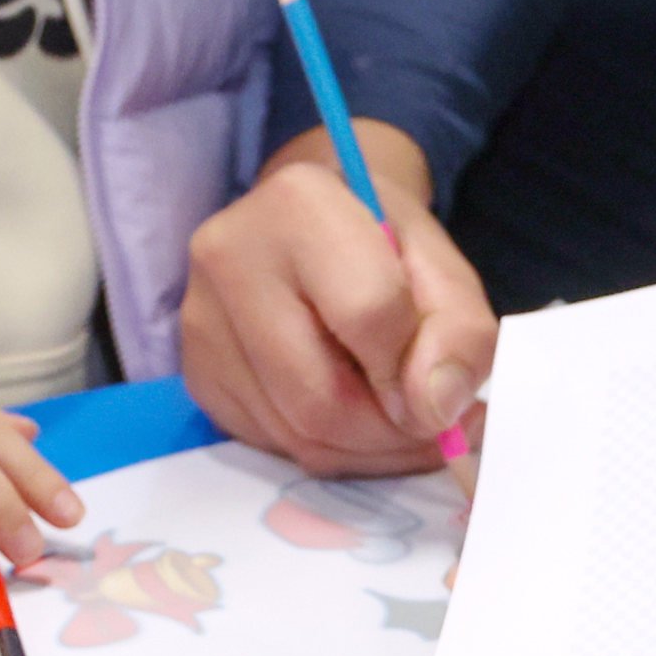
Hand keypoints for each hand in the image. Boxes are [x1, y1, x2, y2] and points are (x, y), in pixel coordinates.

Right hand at [180, 123, 492, 477]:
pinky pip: (270, 444)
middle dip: (391, 433)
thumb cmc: (383, 243)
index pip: (369, 315)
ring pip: (295, 435)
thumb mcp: (444, 269)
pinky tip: (352, 417)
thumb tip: (435, 409)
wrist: (315, 227)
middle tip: (431, 428)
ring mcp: (201, 318)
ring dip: (365, 451)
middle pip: (321, 398)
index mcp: (299, 203)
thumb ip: (460, 334)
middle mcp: (229, 255)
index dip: (419, 372)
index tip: (443, 388)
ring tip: (401, 424)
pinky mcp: (195, 371)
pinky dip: (327, 450)